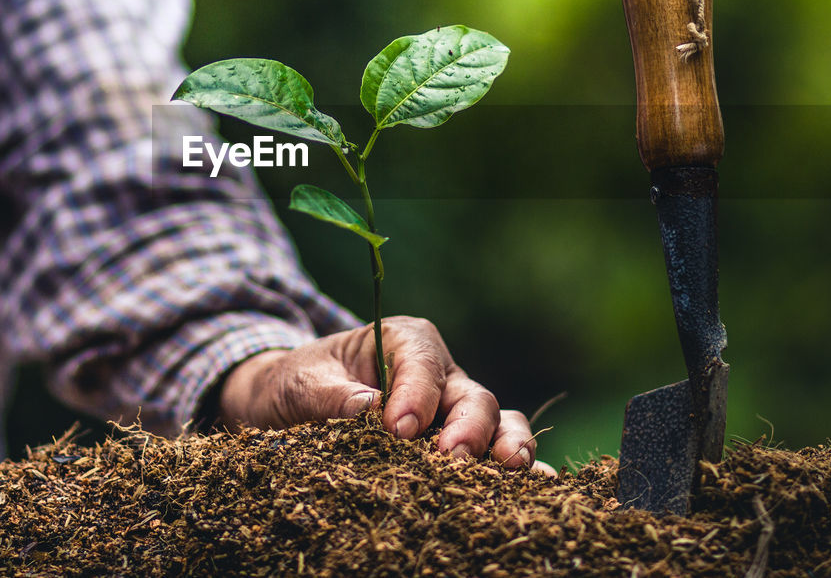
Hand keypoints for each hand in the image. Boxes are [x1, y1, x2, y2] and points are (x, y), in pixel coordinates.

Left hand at [217, 316, 556, 473]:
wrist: (292, 404)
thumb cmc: (298, 383)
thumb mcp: (301, 383)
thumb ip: (329, 394)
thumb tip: (366, 408)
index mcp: (404, 340)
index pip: (422, 363)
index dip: (417, 395)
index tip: (399, 430)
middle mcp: (439, 372)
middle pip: (471, 394)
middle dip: (469, 427)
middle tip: (452, 459)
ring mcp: (452, 409)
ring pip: (495, 421)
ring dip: (507, 445)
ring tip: (511, 470)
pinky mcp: (455, 443)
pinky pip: (492, 453)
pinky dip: (513, 470)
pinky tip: (538, 490)